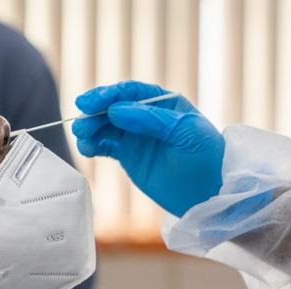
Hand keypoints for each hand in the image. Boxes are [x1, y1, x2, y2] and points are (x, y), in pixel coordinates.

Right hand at [72, 81, 224, 217]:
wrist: (209, 192)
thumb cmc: (206, 157)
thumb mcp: (185, 132)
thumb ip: (151, 120)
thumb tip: (115, 111)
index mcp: (163, 102)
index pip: (130, 92)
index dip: (108, 95)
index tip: (90, 103)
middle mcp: (145, 116)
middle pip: (112, 108)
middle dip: (94, 113)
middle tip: (80, 124)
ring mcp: (134, 136)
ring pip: (104, 127)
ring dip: (90, 130)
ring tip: (82, 138)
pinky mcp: (127, 156)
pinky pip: (104, 146)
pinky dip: (92, 146)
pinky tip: (86, 149)